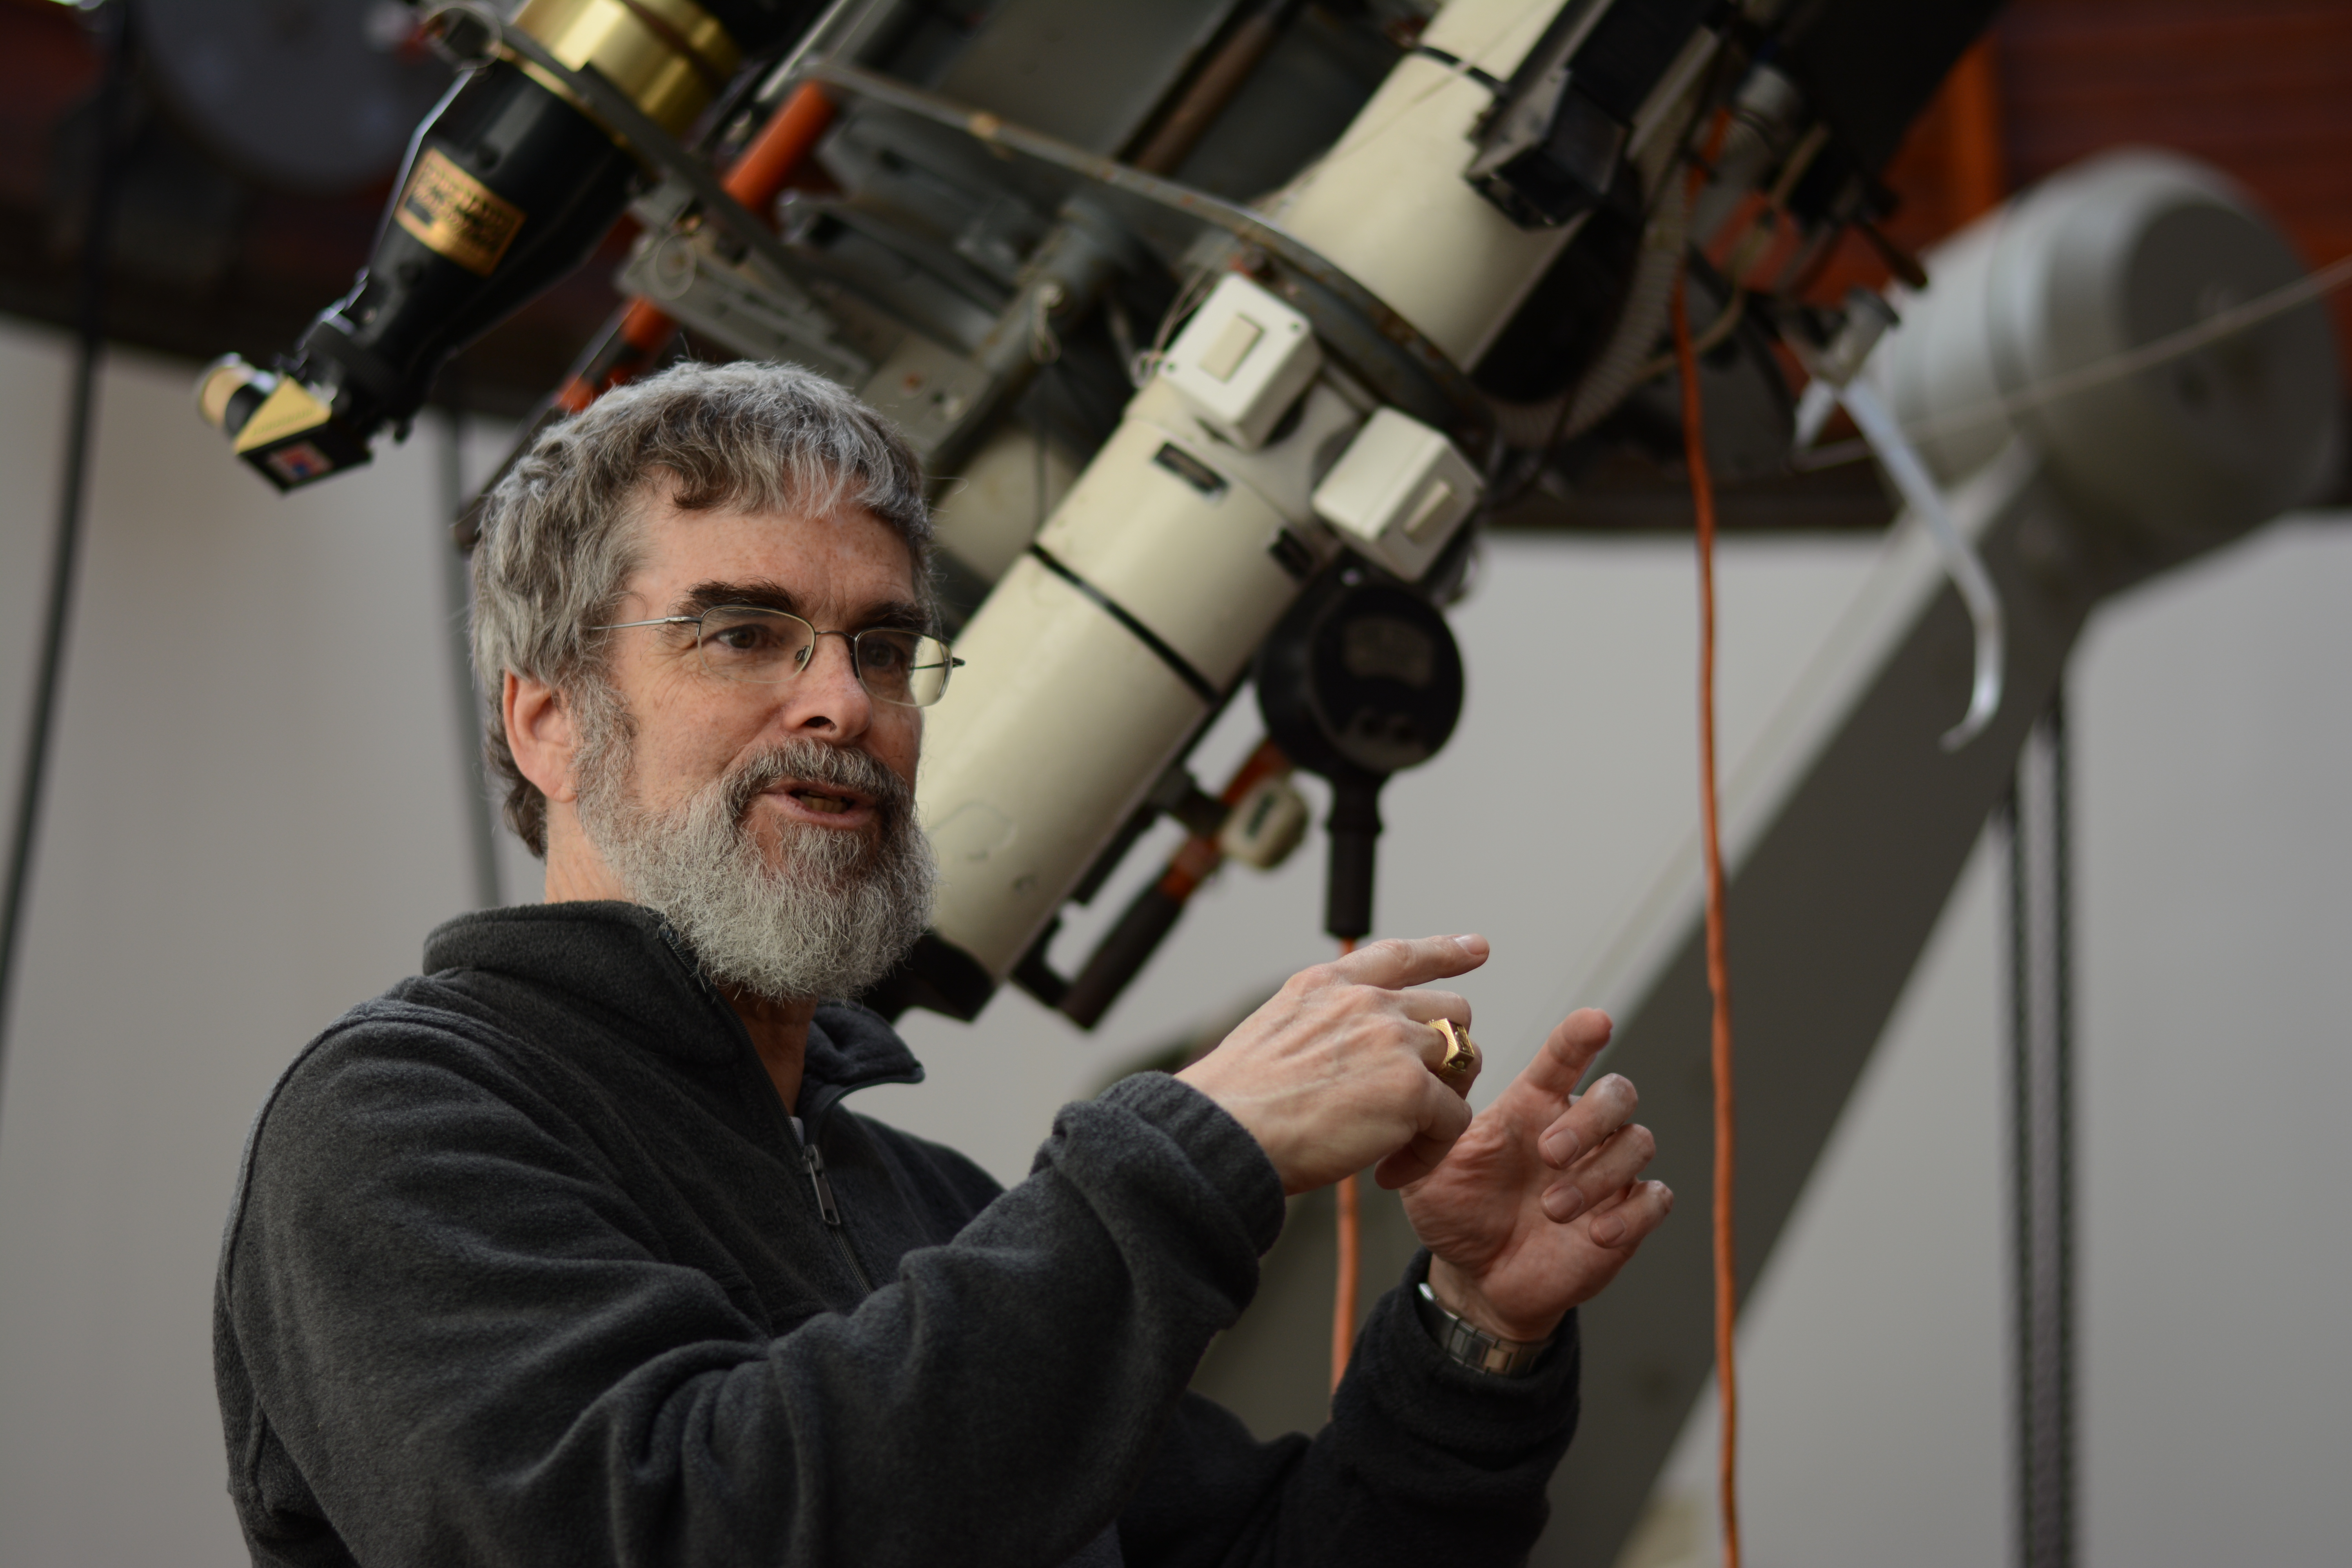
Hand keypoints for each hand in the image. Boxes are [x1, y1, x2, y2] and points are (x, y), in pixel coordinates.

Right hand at [1177, 936, 1488, 1195]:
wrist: (1225, 1133)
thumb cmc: (1238, 1103)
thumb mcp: (1277, 1034)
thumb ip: (1324, 1027)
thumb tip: (1352, 1056)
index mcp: (1328, 985)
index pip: (1400, 955)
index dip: (1445, 951)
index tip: (1476, 948)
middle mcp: (1366, 1002)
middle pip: (1450, 1010)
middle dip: (1449, 1052)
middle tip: (1425, 1099)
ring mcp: (1393, 1041)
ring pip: (1463, 1058)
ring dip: (1446, 1100)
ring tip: (1408, 1138)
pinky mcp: (1411, 1089)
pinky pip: (1453, 1120)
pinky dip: (1430, 1151)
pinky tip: (1389, 1170)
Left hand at [1400, 1008, 1671, 1343]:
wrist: (1476, 1277)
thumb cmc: (1456, 1211)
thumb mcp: (1428, 1171)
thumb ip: (1429, 1130)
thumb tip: (1425, 1085)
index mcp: (1532, 1106)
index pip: (1564, 1057)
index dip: (1581, 1036)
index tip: (1596, 1022)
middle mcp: (1576, 1131)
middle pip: (1617, 1093)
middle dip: (1590, 1118)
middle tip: (1549, 1153)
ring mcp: (1606, 1174)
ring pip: (1638, 1142)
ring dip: (1600, 1173)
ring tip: (1553, 1208)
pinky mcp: (1625, 1217)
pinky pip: (1656, 1198)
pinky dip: (1633, 1213)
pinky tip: (1596, 1233)